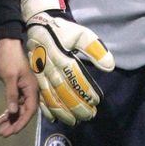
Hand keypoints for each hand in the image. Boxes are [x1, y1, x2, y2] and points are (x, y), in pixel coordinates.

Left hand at [0, 37, 38, 136]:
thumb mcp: (9, 77)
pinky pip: (14, 103)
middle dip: (14, 123)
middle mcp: (30, 91)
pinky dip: (7, 111)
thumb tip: (13, 112)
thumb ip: (12, 94)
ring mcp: (23, 90)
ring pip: (18, 109)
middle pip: (24, 112)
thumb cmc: (9, 59)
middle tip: (3, 133)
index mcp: (31, 88)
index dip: (21, 122)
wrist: (6, 44)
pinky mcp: (16, 88)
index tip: (12, 131)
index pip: (29, 110)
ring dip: (10, 119)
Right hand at [21, 0, 114, 124]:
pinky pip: (38, 95)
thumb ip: (95, 49)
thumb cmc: (61, 31)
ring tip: (74, 121)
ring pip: (50, 96)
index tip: (96, 100)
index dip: (86, 90)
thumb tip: (109, 66)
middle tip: (89, 115)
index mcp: (61, 56)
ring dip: (62, 111)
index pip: (75, 77)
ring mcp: (40, 74)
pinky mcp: (35, 77)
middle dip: (76, 105)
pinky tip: (54, 118)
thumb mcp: (80, 34)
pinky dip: (46, 108)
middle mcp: (49, 67)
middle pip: (63, 90)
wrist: (38, 25)